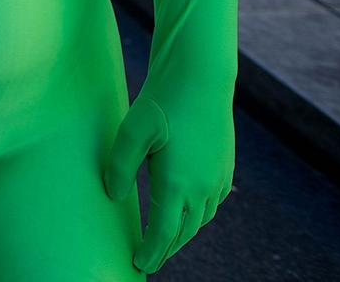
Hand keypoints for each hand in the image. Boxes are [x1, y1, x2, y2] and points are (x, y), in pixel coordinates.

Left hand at [104, 88, 234, 272]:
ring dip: (182, 233)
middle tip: (148, 259)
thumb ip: (119, 167)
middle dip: (165, 249)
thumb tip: (114, 196)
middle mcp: (202, 188)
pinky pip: (212, 202)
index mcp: (177, 184)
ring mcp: (217, 178)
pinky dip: (198, 214)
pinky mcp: (225, 166)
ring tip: (165, 239)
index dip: (151, 252)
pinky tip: (188, 210)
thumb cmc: (161, 101)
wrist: (202, 77)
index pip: (163, 233)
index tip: (139, 265)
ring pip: (200, 219)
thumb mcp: (130, 131)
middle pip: (183, 232)